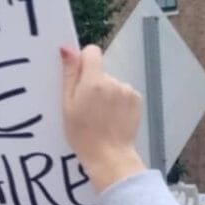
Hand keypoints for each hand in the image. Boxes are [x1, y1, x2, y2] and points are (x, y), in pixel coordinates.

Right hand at [59, 45, 145, 190]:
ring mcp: (127, 90)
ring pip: (112, 83)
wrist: (109, 156)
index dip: (84, 62)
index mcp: (93, 81)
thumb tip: (67, 48)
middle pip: (101, 72)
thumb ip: (70, 74)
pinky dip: (118, 102)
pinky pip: (123, 92)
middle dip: (93, 84)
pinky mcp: (136, 99)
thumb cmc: (82, 134)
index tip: (79, 79)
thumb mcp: (68, 105)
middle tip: (87, 108)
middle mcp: (113, 81)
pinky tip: (113, 118)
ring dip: (106, 94)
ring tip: (101, 116)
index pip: (92, 52)